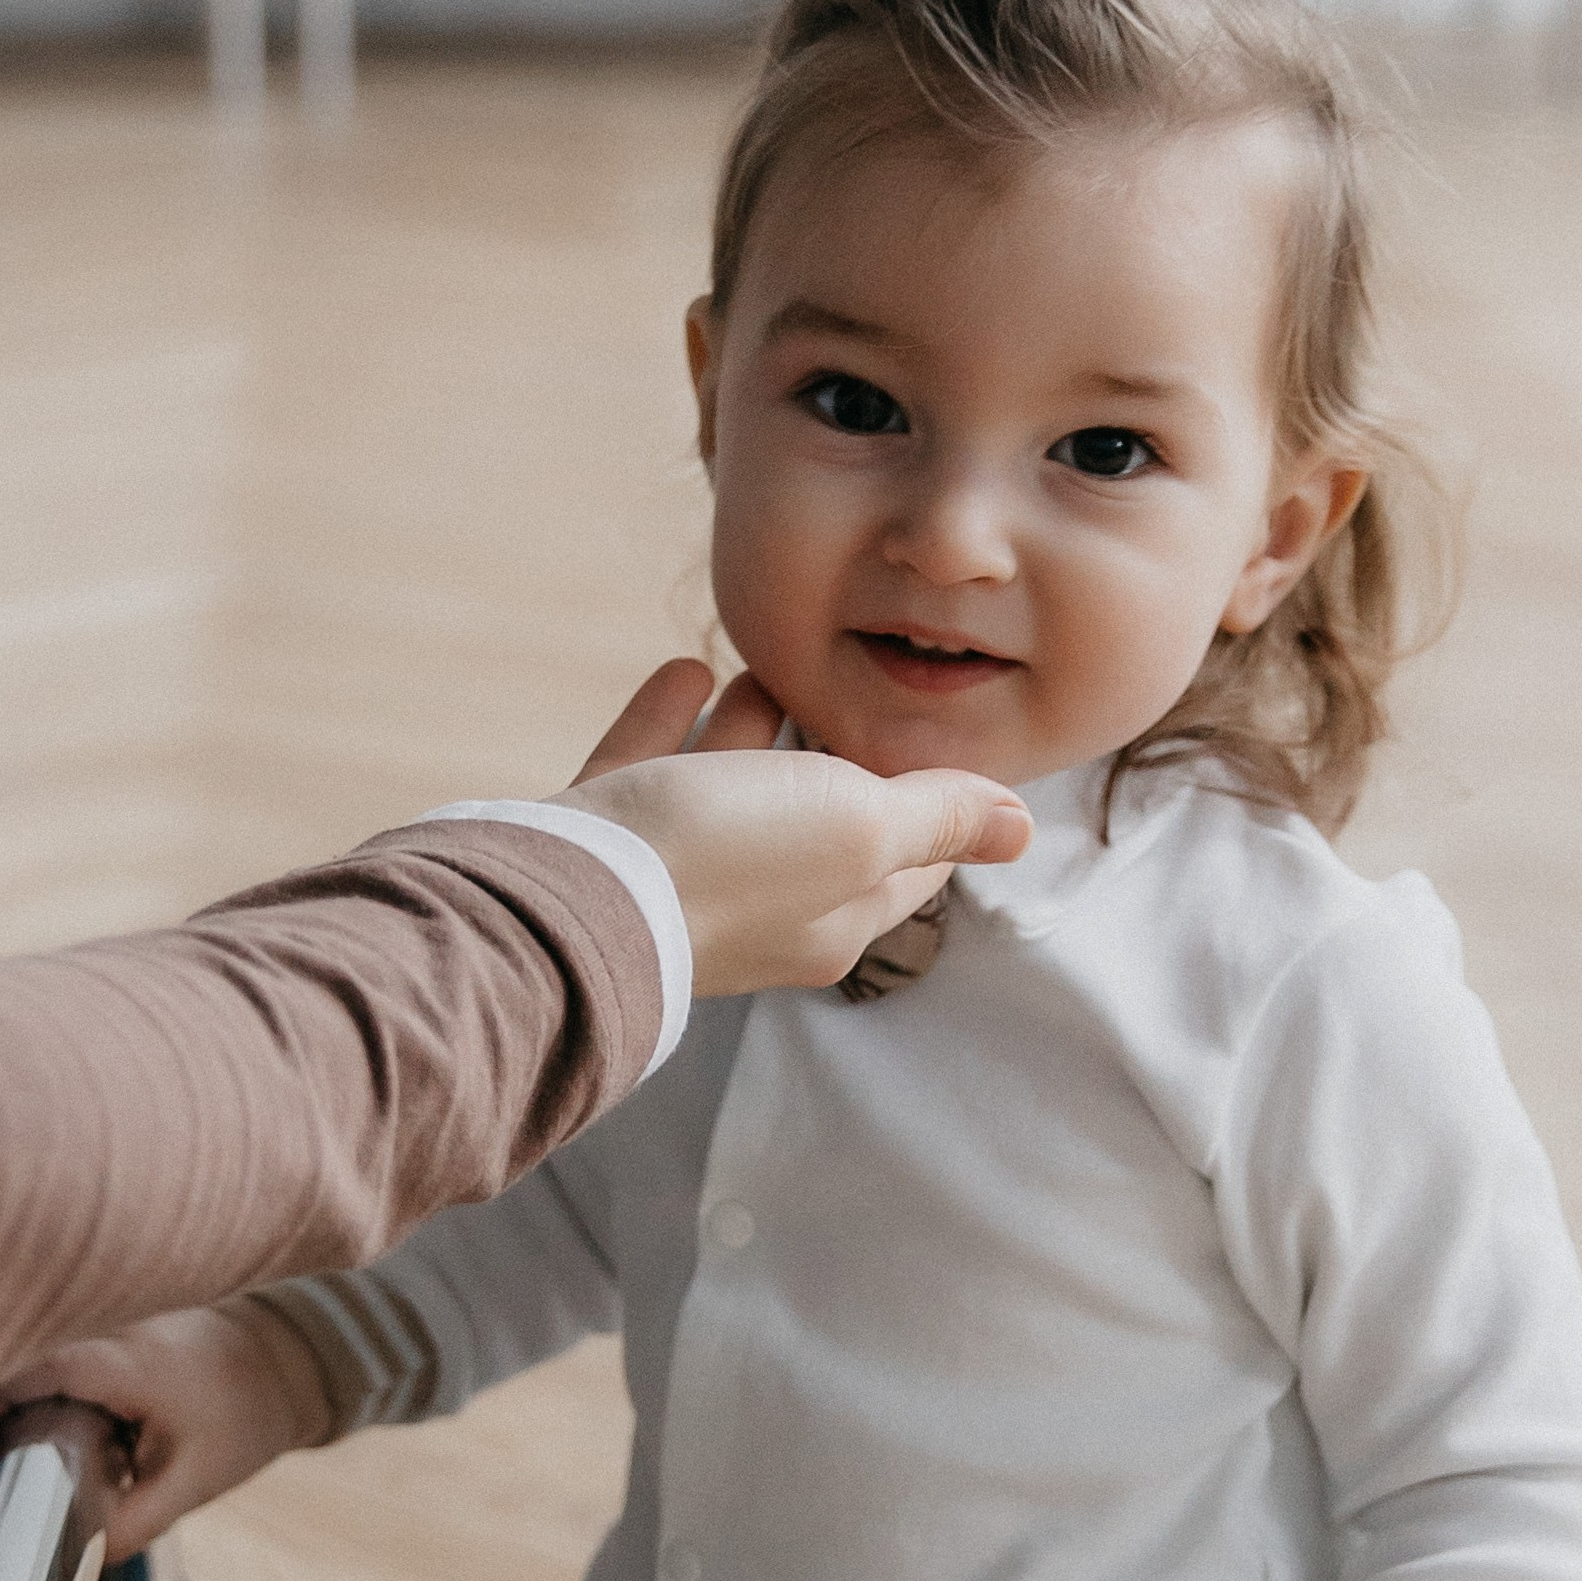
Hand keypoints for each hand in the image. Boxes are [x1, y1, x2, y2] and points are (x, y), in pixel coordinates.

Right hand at [0, 1301, 331, 1562]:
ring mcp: (112, 1312)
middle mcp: (112, 1323)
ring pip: (33, 1347)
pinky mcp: (112, 1315)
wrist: (291, 1360)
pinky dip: (39, 1379)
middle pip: (17, 1352)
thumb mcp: (194, 1481)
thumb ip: (134, 1523)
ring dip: (11, 1392)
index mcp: (128, 1360)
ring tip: (5, 1447)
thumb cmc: (247, 1417)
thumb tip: (78, 1559)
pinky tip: (45, 1421)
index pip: (30, 1366)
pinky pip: (57, 1343)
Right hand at [559, 659, 1031, 994]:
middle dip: (838, 760)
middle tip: (860, 687)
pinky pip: (650, 767)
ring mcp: (675, 875)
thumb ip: (938, 817)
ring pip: (730, 792)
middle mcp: (758, 905)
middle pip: (817, 823)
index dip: (938, 802)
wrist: (561, 900)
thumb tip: (1020, 829)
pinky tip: (685, 667)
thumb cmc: (724, 864)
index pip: (912, 859)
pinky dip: (673, 720)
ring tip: (770, 666)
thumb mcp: (860, 827)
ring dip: (755, 732)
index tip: (951, 745)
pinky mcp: (604, 843)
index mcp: (835, 914)